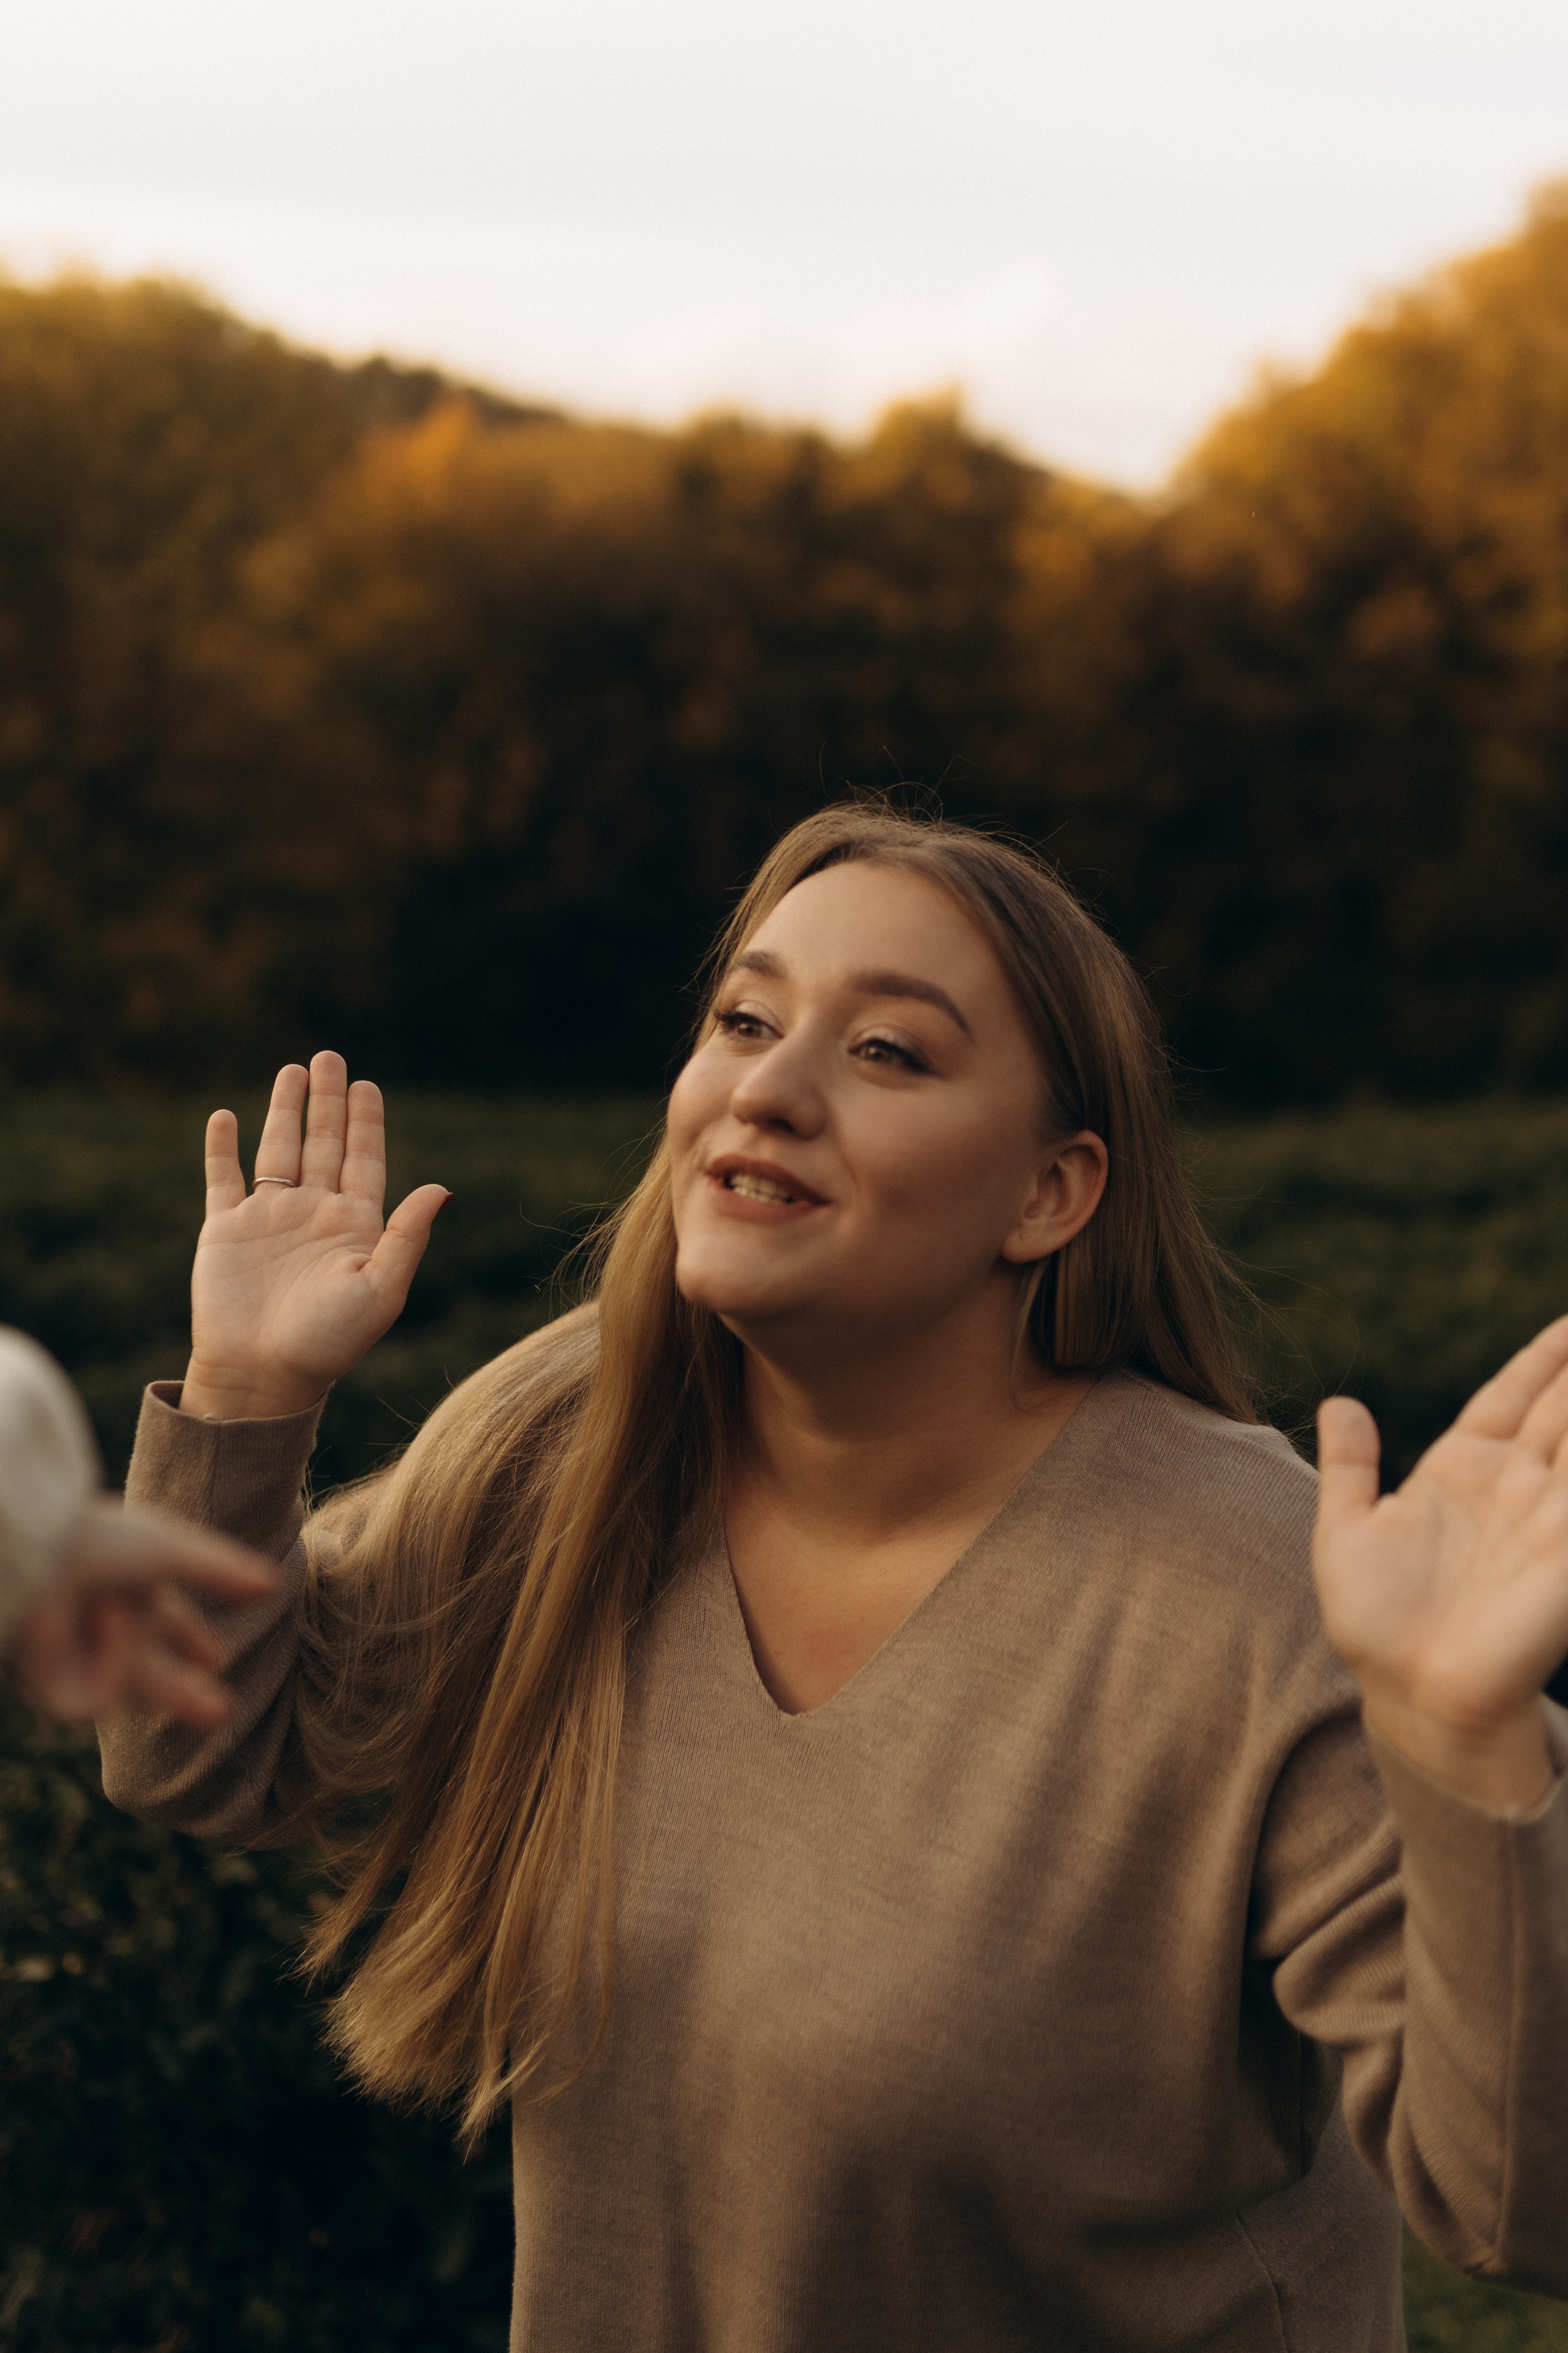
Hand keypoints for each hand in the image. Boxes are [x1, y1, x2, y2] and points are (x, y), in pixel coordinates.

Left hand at [6, 1497, 277, 1725]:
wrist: (43, 1552)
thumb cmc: (102, 1541)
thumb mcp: (174, 1553)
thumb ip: (223, 1572)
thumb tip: (276, 1584)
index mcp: (122, 1587)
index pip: (161, 1623)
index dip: (189, 1640)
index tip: (215, 1658)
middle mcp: (95, 1626)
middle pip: (145, 1674)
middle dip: (182, 1695)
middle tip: (222, 1714)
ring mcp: (73, 1658)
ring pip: (129, 1687)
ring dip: (156, 1670)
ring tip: (170, 1648)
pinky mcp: (51, 1688)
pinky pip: (99, 1700)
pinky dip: (114, 1662)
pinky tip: (107, 1622)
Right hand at [183, 1051, 448, 1419]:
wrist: (263, 1376)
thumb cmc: (329, 1343)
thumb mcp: (380, 1290)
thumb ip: (408, 1236)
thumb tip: (442, 1187)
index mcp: (355, 1227)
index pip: (363, 1161)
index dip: (365, 1123)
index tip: (367, 1085)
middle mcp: (313, 1216)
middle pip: (323, 1144)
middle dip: (328, 1101)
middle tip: (331, 1056)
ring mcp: (269, 1219)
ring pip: (278, 1150)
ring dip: (285, 1111)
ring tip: (292, 1070)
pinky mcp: (226, 1229)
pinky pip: (223, 1178)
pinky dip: (221, 1147)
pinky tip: (225, 1115)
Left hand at [1314, 1316, 1567, 1808]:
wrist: (1410, 1691)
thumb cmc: (1375, 1623)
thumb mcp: (1347, 1531)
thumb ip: (1348, 1465)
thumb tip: (1339, 1401)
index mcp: (1461, 1469)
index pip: (1512, 1395)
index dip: (1541, 1360)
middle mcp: (1514, 1485)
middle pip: (1561, 1406)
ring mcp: (1547, 1515)